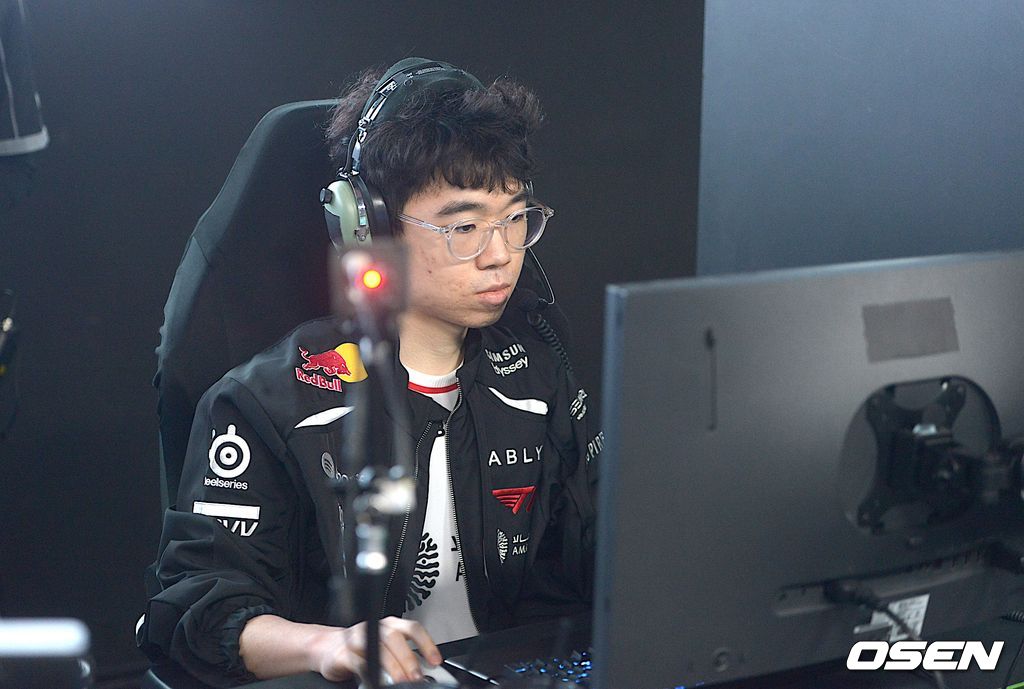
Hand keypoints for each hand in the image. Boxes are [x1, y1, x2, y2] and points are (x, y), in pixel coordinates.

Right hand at [312, 616, 442, 682]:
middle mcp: (376, 628)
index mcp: (391, 625)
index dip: (426, 643)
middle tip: (416, 677)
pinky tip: (376, 681)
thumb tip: (424, 672)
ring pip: (378, 648)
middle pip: (395, 638)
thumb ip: (404, 657)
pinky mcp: (344, 653)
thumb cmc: (363, 649)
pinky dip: (369, 673)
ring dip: (392, 666)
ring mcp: (359, 638)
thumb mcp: (387, 649)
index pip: (413, 628)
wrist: (329, 648)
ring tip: (401, 682)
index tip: (436, 661)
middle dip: (408, 659)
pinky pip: (358, 663)